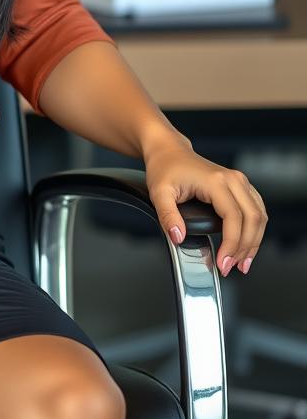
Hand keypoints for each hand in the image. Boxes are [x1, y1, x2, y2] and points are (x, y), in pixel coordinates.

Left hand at [144, 141, 267, 276]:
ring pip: (259, 216)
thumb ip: (167, 216)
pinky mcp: (240, 185)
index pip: (234, 219)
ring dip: (253, 242)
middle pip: (253, 219)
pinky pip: (256, 211)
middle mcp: (233, 179)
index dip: (232, 245)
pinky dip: (254, 230)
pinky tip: (245, 246)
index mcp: (216, 181)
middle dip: (245, 248)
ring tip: (241, 263)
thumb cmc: (164, 168)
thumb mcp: (158, 192)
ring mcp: (239, 181)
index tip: (223, 263)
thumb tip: (178, 238)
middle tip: (233, 268)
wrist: (168, 150)